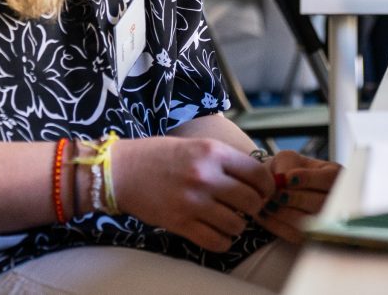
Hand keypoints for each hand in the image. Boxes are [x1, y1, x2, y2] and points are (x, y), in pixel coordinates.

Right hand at [110, 136, 272, 251]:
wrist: (121, 171)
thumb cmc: (159, 156)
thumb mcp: (196, 145)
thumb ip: (224, 159)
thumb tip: (256, 176)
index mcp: (213, 152)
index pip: (257, 174)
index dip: (266, 187)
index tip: (263, 192)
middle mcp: (206, 176)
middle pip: (251, 201)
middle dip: (254, 207)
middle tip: (247, 208)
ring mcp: (193, 202)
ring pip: (236, 224)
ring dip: (237, 225)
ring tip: (229, 220)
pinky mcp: (180, 223)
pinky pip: (216, 241)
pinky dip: (223, 241)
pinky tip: (218, 233)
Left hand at [254, 151, 340, 242]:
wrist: (275, 189)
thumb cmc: (284, 170)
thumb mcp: (286, 159)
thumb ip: (287, 163)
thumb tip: (285, 179)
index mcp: (334, 174)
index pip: (331, 178)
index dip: (310, 179)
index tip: (288, 178)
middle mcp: (335, 199)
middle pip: (323, 203)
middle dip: (296, 199)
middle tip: (275, 194)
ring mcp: (324, 221)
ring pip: (310, 222)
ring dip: (285, 213)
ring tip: (267, 204)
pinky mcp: (309, 237)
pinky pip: (296, 235)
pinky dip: (278, 225)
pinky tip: (264, 215)